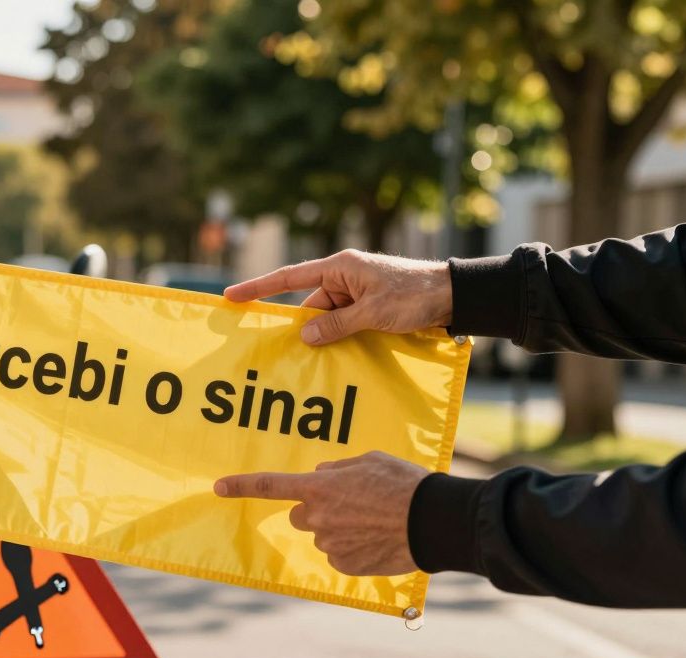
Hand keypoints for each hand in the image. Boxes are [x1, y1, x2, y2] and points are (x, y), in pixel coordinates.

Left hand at [214, 451, 427, 575]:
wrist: (432, 520)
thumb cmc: (403, 483)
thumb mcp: (368, 461)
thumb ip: (337, 469)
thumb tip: (320, 474)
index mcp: (318, 488)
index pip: (269, 486)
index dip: (241, 486)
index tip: (218, 488)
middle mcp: (316, 517)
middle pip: (300, 515)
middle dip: (317, 510)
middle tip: (350, 505)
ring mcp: (329, 544)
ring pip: (323, 535)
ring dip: (339, 529)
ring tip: (374, 522)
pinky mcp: (345, 565)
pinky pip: (339, 555)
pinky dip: (353, 549)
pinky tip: (376, 540)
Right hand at [224, 249, 452, 344]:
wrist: (454, 296)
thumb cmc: (414, 295)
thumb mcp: (373, 313)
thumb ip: (337, 325)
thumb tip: (305, 338)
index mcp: (339, 267)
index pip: (289, 277)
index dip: (258, 287)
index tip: (231, 296)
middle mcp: (343, 278)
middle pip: (310, 306)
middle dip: (302, 329)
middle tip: (284, 353)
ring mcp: (356, 293)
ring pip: (327, 319)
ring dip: (325, 338)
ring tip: (319, 362)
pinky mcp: (367, 307)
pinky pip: (343, 323)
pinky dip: (339, 339)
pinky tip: (336, 358)